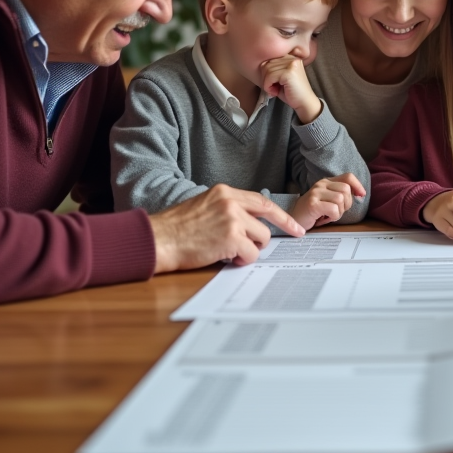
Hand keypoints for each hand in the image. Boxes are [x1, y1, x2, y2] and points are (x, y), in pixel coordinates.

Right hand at [149, 184, 304, 272]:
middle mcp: (231, 202)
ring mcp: (232, 220)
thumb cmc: (176, 228)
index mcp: (224, 192)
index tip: (295, 226)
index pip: (262, 201)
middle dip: (278, 232)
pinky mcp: (230, 238)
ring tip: (230, 252)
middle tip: (287, 238)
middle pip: (268, 219)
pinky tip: (226, 258)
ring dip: (250, 250)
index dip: (280, 215)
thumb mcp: (203, 206)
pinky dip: (242, 260)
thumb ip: (227, 209)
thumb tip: (249, 223)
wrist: (158, 239)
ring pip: (262, 239)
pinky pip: (251, 254)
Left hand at [260, 56, 320, 123]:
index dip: (266, 73)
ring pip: (267, 70)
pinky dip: (268, 86)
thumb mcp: (281, 77)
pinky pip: (270, 76)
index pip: (269, 60)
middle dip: (265, 78)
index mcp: (290, 57)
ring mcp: (292, 64)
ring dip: (267, 83)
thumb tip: (261, 66)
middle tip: (273, 88)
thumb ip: (273, 69)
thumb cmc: (292, 92)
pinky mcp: (289, 72)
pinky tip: (275, 92)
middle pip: (267, 64)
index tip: (272, 83)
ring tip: (275, 90)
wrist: (305, 103)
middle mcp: (292, 58)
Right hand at [292, 173, 365, 228]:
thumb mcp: (328, 199)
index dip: (358, 185)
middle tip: (336, 212)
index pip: (348, 177)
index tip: (361, 195)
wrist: (293, 219)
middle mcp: (321, 184)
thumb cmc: (313, 212)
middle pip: (346, 190)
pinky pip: (334, 209)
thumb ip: (341, 195)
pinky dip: (333, 217)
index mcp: (326, 182)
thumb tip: (361, 194)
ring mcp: (316, 193)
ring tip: (329, 215)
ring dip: (339, 212)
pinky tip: (325, 218)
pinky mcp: (313, 204)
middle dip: (346, 204)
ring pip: (341, 199)